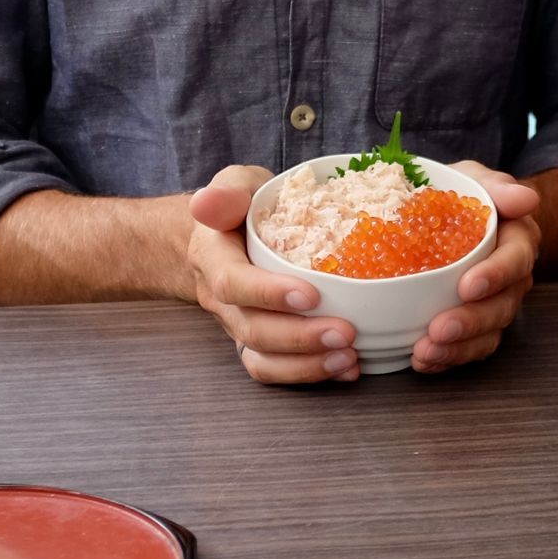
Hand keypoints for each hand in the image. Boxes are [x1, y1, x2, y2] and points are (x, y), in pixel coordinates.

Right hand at [185, 165, 362, 384]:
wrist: (224, 238)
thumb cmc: (239, 207)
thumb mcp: (234, 185)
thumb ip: (227, 192)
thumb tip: (208, 201)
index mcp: (213, 257)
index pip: (232, 282)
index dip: (268, 294)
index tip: (310, 295)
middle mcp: (222, 300)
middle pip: (253, 329)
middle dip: (300, 337)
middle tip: (346, 332)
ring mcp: (239, 325)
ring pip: (262, 358)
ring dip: (307, 365)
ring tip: (349, 358)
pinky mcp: (259, 342)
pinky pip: (274, 369)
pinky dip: (309, 373)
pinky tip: (346, 368)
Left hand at [415, 163, 540, 371]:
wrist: (447, 217)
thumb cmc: (463, 196)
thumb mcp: (474, 179)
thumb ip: (496, 186)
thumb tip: (525, 198)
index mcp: (518, 239)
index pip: (516, 259)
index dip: (495, 275)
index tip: (468, 286)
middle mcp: (512, 278)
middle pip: (502, 306)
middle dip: (471, 322)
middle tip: (438, 329)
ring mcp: (495, 304)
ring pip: (488, 333)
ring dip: (457, 348)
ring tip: (425, 352)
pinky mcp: (476, 325)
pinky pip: (470, 348)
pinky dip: (447, 359)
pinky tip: (422, 360)